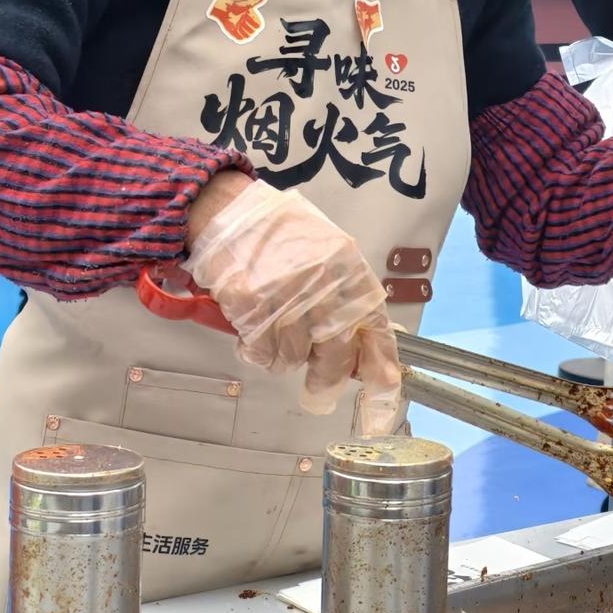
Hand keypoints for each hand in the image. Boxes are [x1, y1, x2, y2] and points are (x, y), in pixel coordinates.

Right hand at [186, 183, 400, 431]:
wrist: (230, 211)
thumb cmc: (281, 235)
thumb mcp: (330, 255)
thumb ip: (349, 299)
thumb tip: (367, 351)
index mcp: (350, 273)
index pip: (377, 333)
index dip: (382, 374)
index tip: (382, 401)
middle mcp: (324, 288)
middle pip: (336, 358)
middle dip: (326, 380)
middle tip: (318, 392)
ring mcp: (287, 299)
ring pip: (294, 359)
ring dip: (283, 355)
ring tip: (272, 326)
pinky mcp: (252, 308)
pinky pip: (261, 354)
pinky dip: (255, 349)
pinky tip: (251, 325)